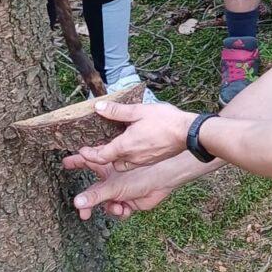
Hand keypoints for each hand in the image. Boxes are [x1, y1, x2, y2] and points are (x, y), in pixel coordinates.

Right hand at [62, 155, 187, 221]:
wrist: (165, 181)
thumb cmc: (142, 174)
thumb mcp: (114, 186)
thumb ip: (95, 195)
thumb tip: (77, 203)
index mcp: (107, 168)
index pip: (86, 162)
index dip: (76, 162)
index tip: (64, 162)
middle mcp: (111, 178)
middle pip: (93, 190)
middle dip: (88, 202)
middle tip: (83, 214)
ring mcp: (120, 190)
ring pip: (105, 204)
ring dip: (109, 208)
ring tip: (116, 208)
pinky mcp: (129, 201)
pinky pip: (118, 210)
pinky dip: (121, 212)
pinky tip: (126, 210)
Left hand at [74, 99, 193, 168]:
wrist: (189, 133)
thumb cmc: (165, 121)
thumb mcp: (139, 111)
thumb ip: (117, 111)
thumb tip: (98, 107)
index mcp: (125, 146)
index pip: (101, 156)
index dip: (89, 154)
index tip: (82, 150)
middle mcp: (132, 157)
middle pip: (111, 163)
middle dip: (102, 157)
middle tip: (97, 147)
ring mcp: (143, 161)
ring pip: (123, 165)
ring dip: (116, 158)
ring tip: (116, 147)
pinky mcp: (153, 160)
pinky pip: (135, 163)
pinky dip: (129, 158)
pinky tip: (134, 146)